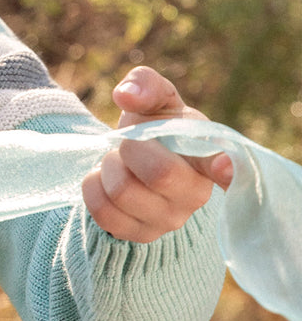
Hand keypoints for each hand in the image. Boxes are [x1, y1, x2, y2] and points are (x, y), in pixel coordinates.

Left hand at [82, 66, 232, 242]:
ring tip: (119, 162)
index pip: (227, 166)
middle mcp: (197, 193)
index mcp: (209, 155)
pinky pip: (103, 213)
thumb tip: (127, 96)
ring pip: (123, 192)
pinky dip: (93, 187)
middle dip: (130, 148)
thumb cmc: (154, 127)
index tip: (223, 166)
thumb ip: (146, 85)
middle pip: (159, 173)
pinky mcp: (141, 235)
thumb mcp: (154, 99)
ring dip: (109, 166)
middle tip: (129, 142)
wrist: (134, 160)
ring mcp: (170, 219)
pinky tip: (105, 180)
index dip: (226, 168)